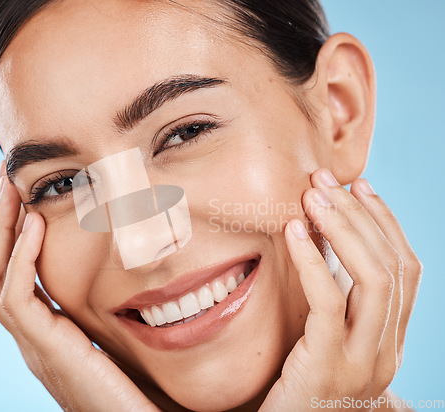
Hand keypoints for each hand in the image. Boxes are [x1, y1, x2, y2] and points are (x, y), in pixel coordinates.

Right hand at [0, 163, 159, 411]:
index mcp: (43, 328)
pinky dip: (20, 257)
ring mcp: (33, 344)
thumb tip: (119, 260)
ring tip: (9, 186)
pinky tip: (33, 224)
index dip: (8, 228)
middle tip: (4, 175)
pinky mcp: (47, 351)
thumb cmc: (134, 382)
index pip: (9, 269)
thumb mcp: (111, 332)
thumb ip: (103, 304)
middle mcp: (30, 334)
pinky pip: (17, 298)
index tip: (20, 188)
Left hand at [260, 169, 421, 410]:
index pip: (407, 269)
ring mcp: (364, 360)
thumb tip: (323, 237)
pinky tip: (293, 231)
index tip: (360, 186)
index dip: (385, 222)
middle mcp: (389, 349)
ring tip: (312, 195)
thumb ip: (336, 294)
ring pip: (373, 279)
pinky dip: (313, 260)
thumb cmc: (300, 379)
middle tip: (326, 180)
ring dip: (342, 228)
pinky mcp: (330, 365)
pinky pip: (329, 301)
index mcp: (392, 337)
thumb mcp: (326, 333)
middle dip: (359, 215)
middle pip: (392, 266)